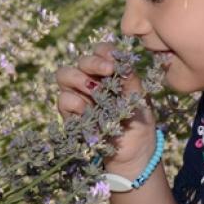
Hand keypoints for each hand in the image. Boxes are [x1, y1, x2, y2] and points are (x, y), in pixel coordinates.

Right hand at [55, 42, 156, 172]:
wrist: (133, 152)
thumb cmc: (139, 121)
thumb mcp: (140, 99)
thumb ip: (131, 80)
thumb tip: (124, 63)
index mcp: (109, 72)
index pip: (100, 51)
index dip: (104, 51)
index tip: (115, 61)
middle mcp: (91, 80)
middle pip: (81, 60)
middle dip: (93, 63)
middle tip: (108, 71)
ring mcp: (79, 96)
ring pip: (64, 74)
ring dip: (79, 79)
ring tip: (95, 91)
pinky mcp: (70, 114)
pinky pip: (63, 99)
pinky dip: (74, 102)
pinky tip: (87, 110)